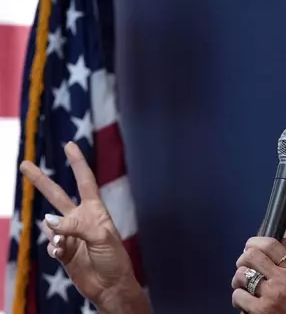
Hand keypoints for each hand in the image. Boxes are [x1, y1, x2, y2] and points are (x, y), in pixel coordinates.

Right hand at [19, 142, 142, 308]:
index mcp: (96, 211)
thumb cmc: (114, 259)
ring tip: (67, 243)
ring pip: (50, 224)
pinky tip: (62, 253)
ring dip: (55, 232)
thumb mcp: (102, 237)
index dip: (77, 163)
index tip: (69, 145)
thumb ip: (75, 226)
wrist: (111, 287)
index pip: (85, 181)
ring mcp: (70, 235)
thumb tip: (48, 220)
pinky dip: (55, 247)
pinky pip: (50, 244)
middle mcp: (81, 219)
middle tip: (24, 164)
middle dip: (40, 180)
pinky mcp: (62, 251)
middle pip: (57, 195)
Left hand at [231, 237, 285, 313]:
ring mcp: (270, 295)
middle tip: (243, 267)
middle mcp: (282, 279)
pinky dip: (238, 299)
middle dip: (242, 260)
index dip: (254, 242)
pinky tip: (245, 303)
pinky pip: (238, 296)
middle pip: (251, 256)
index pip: (270, 245)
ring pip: (241, 275)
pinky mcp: (259, 311)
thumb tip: (276, 242)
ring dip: (238, 281)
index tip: (249, 246)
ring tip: (243, 286)